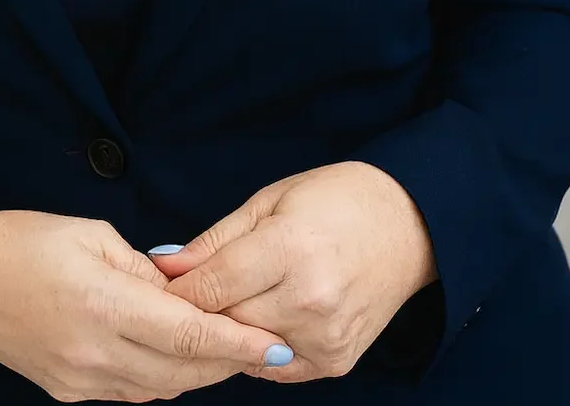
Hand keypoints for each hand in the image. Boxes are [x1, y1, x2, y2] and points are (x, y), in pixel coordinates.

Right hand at [0, 206, 293, 401]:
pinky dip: (162, 379)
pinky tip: (175, 357)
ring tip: (228, 349)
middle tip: (265, 345)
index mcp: (102, 303)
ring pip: (161, 390)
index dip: (237, 343)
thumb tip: (183, 289)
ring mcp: (80, 380)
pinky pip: (131, 395)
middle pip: (183, 372)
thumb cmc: (23, 240)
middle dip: (228, 362)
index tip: (275, 344)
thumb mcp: (91, 233)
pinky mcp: (68, 392)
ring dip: (198, 373)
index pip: (187, 334)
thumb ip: (144, 268)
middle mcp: (95, 352)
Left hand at [149, 161, 438, 384]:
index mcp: (291, 248)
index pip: (212, 286)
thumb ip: (215, 240)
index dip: (178, 287)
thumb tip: (166, 264)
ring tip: (226, 300)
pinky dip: (258, 347)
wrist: (409, 225)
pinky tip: (262, 318)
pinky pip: (274, 367)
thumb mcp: (269, 201)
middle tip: (186, 291)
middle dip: (199, 308)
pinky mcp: (336, 362)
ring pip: (246, 348)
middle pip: (225, 321)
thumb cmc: (336, 201)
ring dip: (228, 329)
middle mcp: (310, 300)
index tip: (160, 282)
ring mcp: (326, 337)